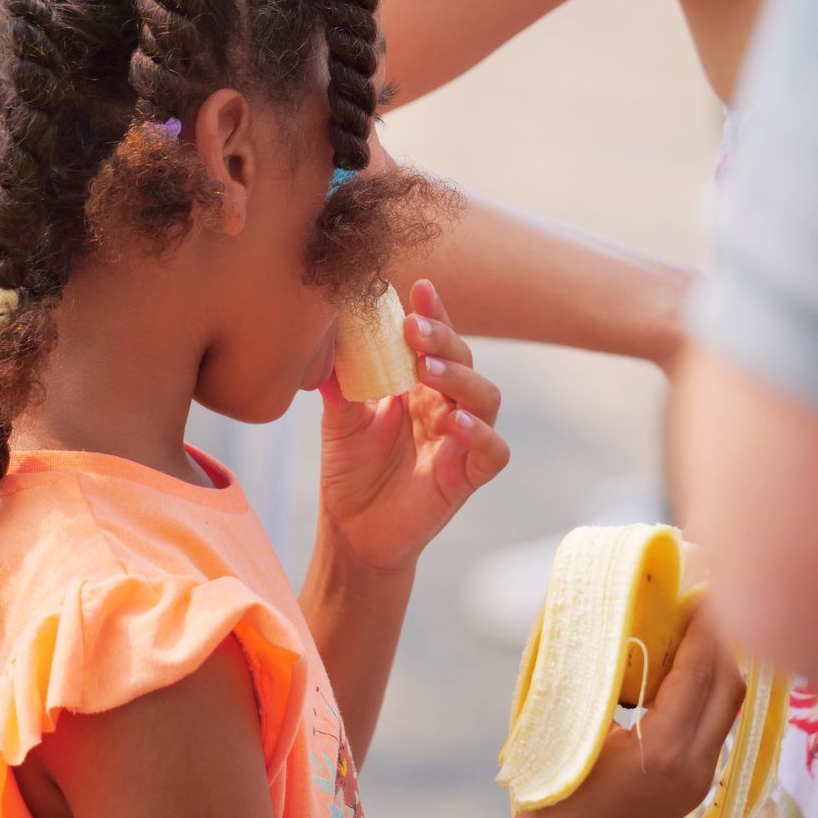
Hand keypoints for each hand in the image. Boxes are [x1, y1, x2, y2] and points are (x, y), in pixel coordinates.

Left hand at [318, 278, 509, 573]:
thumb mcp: (340, 420)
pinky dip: (481, 433)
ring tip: (429, 370)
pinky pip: (493, 451)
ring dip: (461, 378)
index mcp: (419, 385)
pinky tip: (455, 421)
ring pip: (486, 397)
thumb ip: (340, 383)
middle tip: (413, 327)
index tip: (418, 286)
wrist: (351, 531)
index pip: (435, 340)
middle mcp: (445, 405)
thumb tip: (324, 340)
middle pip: (463, 360)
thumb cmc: (350, 471)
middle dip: (442, 338)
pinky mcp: (468, 476)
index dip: (433, 312)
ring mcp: (461, 439)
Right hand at [517, 605, 745, 817]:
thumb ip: (603, 678)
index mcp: (665, 748)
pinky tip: (676, 674)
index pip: (699, 673)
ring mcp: (699, 782)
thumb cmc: (554, 790)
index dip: (701, 628)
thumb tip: (608, 623)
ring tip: (688, 632)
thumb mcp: (577, 726)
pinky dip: (702, 695)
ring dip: (713, 669)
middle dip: (718, 643)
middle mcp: (694, 766)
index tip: (696, 592)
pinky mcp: (693, 789)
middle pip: (728, 690)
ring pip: (724, 711)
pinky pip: (711, 729)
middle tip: (698, 606)